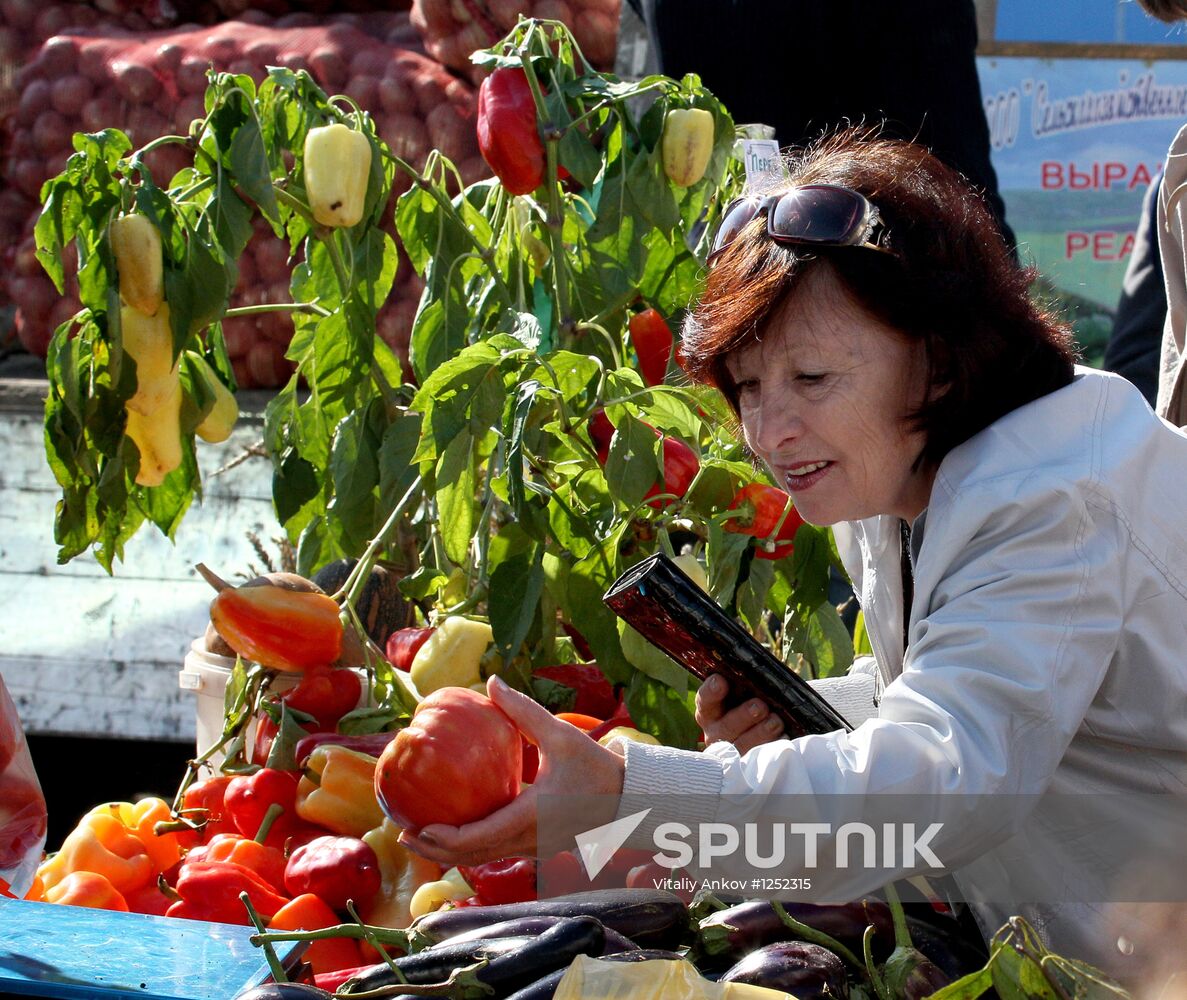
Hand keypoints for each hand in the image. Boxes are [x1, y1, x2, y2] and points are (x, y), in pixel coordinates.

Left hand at [398, 675, 625, 867]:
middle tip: (401, 834)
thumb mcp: (561, 735)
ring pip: (483, 859)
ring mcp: (534, 850)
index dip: (444, 838)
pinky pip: (497, 853)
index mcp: (531, 816)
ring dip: (449, 851)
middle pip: (472, 856)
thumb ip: (524, 711)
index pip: (478, 838)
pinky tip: (454, 831)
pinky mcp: (538, 849)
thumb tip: (491, 682)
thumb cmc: (596, 767)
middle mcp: (529, 840)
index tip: (418, 827)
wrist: (630, 798)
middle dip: (434, 849)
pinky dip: (470, 848)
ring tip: (418, 835)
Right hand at [695, 673, 783, 752]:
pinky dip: (772, 746)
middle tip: (759, 706)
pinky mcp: (748, 765)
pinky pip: (759, 759)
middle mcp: (716, 733)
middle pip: (725, 727)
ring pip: (742, 746)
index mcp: (710, 711)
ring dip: (760, 733)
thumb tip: (758, 670)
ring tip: (775, 722)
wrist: (760, 728)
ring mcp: (732, 751)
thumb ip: (745, 684)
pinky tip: (783, 737)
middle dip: (742, 716)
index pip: (705, 701)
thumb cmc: (750, 703)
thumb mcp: (743, 693)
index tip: (721, 681)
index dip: (711, 692)